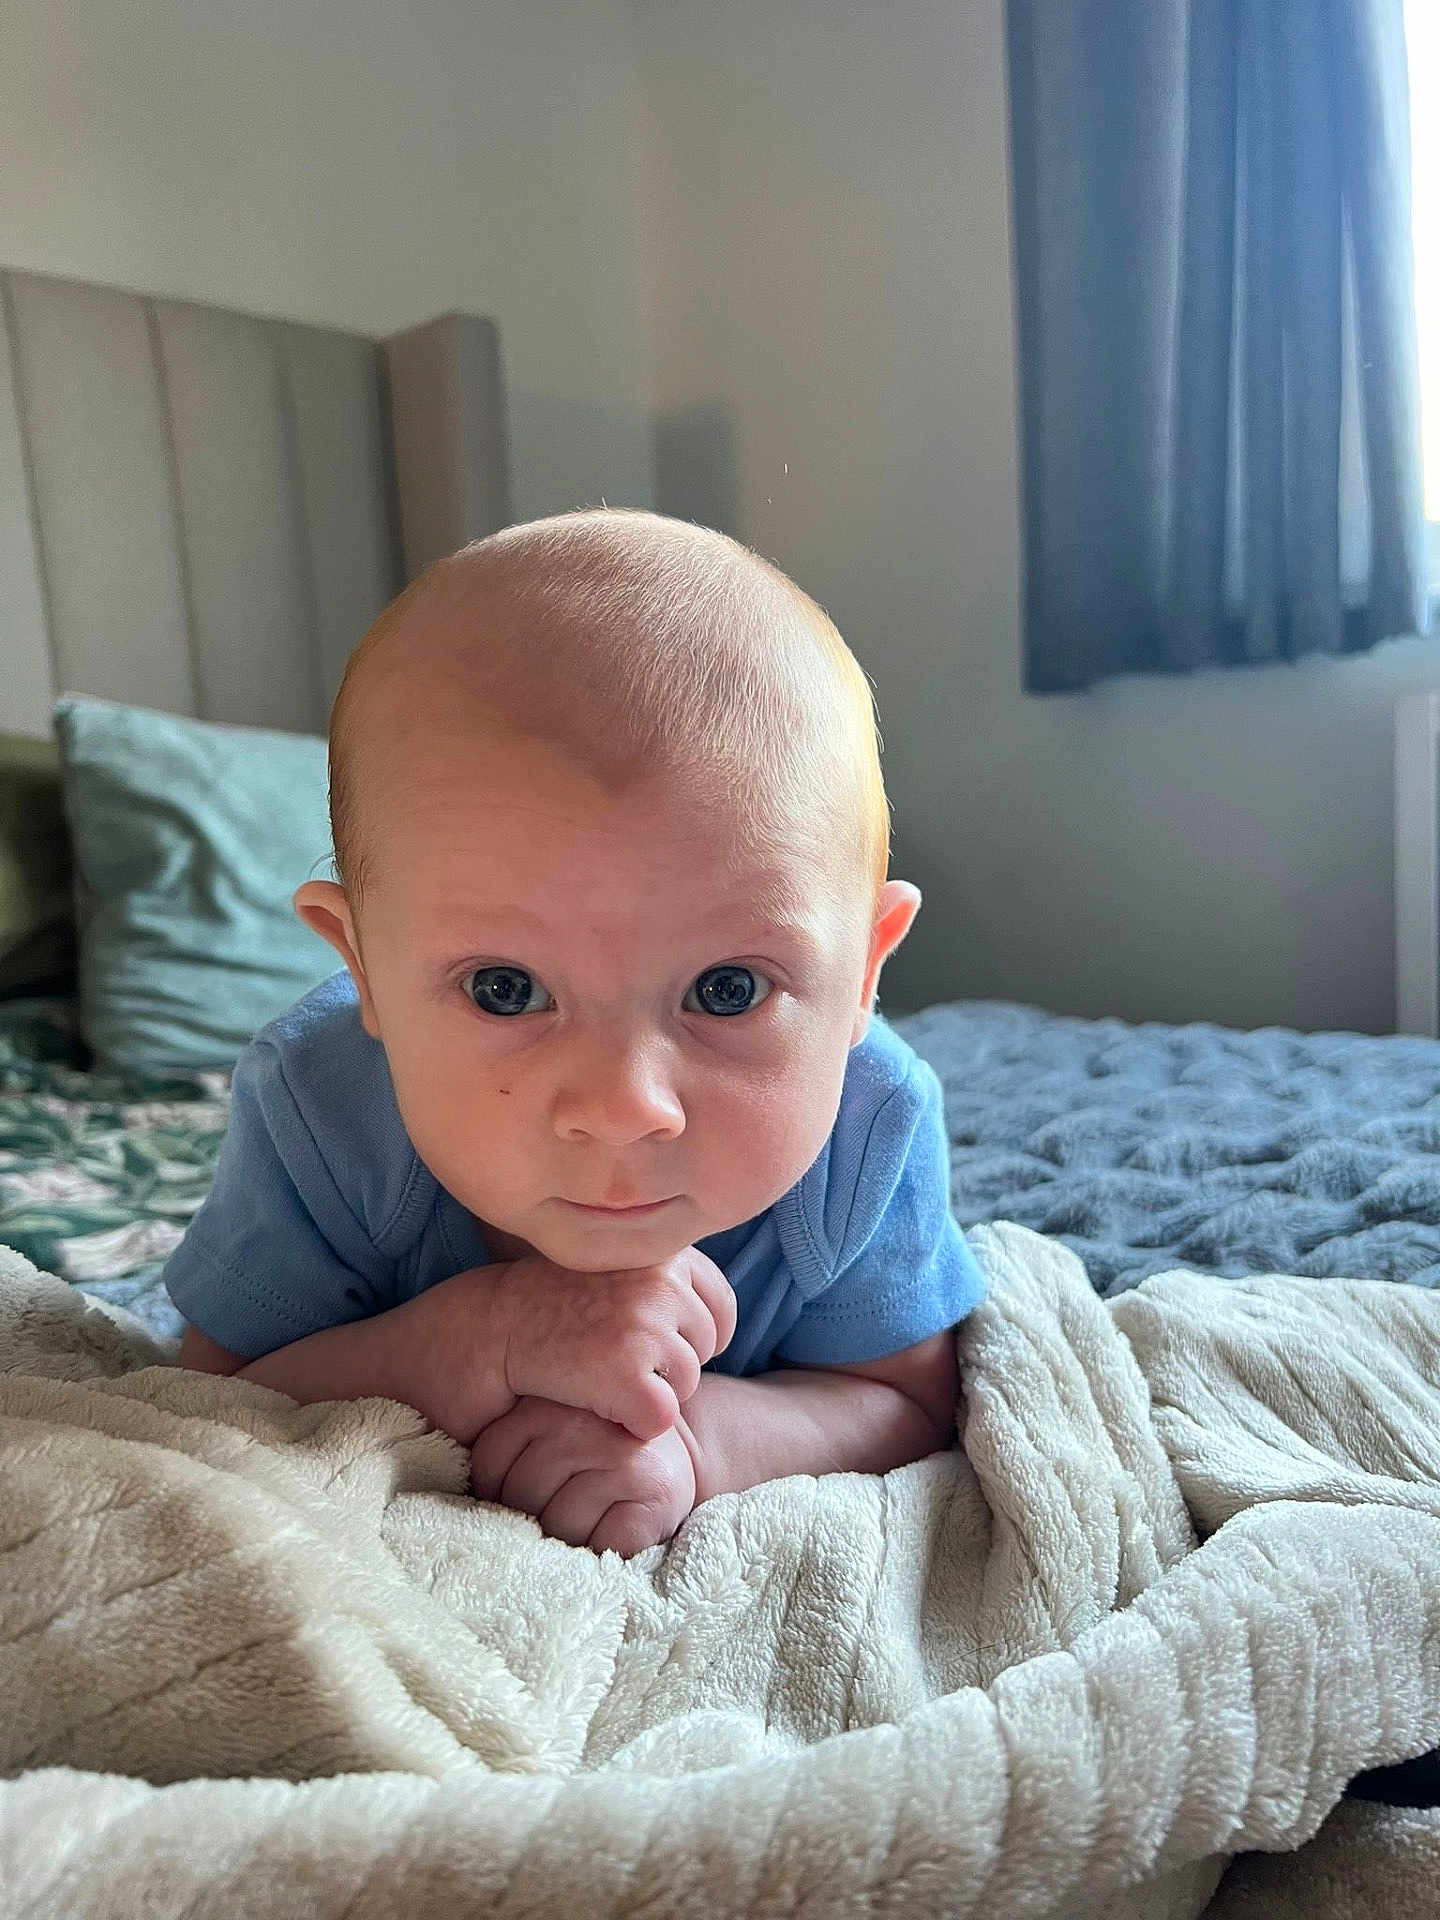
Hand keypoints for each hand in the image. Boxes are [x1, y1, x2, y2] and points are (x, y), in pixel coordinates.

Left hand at [470, 1396, 697, 1556]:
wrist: (671, 1452)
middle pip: (520, 1500)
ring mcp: (621, 1456)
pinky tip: (615, 1526)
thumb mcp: (543, 1432)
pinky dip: (606, 1550)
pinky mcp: (655, 1491)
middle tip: (565, 1504)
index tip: (526, 1491)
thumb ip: (507, 1453)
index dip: (498, 1494)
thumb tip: (471, 1508)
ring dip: (570, 1538)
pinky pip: (604, 1545)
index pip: (488, 1465)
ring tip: (591, 1515)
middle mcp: (580, 1423)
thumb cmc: (593, 1452)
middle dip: (534, 1519)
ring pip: (559, 1529)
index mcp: (542, 1404)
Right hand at [494, 1246, 736, 1442]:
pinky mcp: (629, 1376)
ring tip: (606, 1377)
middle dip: (672, 1364)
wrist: (495, 1325)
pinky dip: (635, 1424)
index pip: (721, 1306)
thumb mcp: (618, 1264)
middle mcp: (663, 1285)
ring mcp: (647, 1330)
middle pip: (706, 1348)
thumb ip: (667, 1276)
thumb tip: (725, 1314)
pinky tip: (602, 1405)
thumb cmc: (556, 1300)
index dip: (699, 1335)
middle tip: (620, 1361)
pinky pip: (662, 1418)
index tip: (667, 1347)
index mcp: (666, 1254)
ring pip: (687, 1385)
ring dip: (654, 1393)